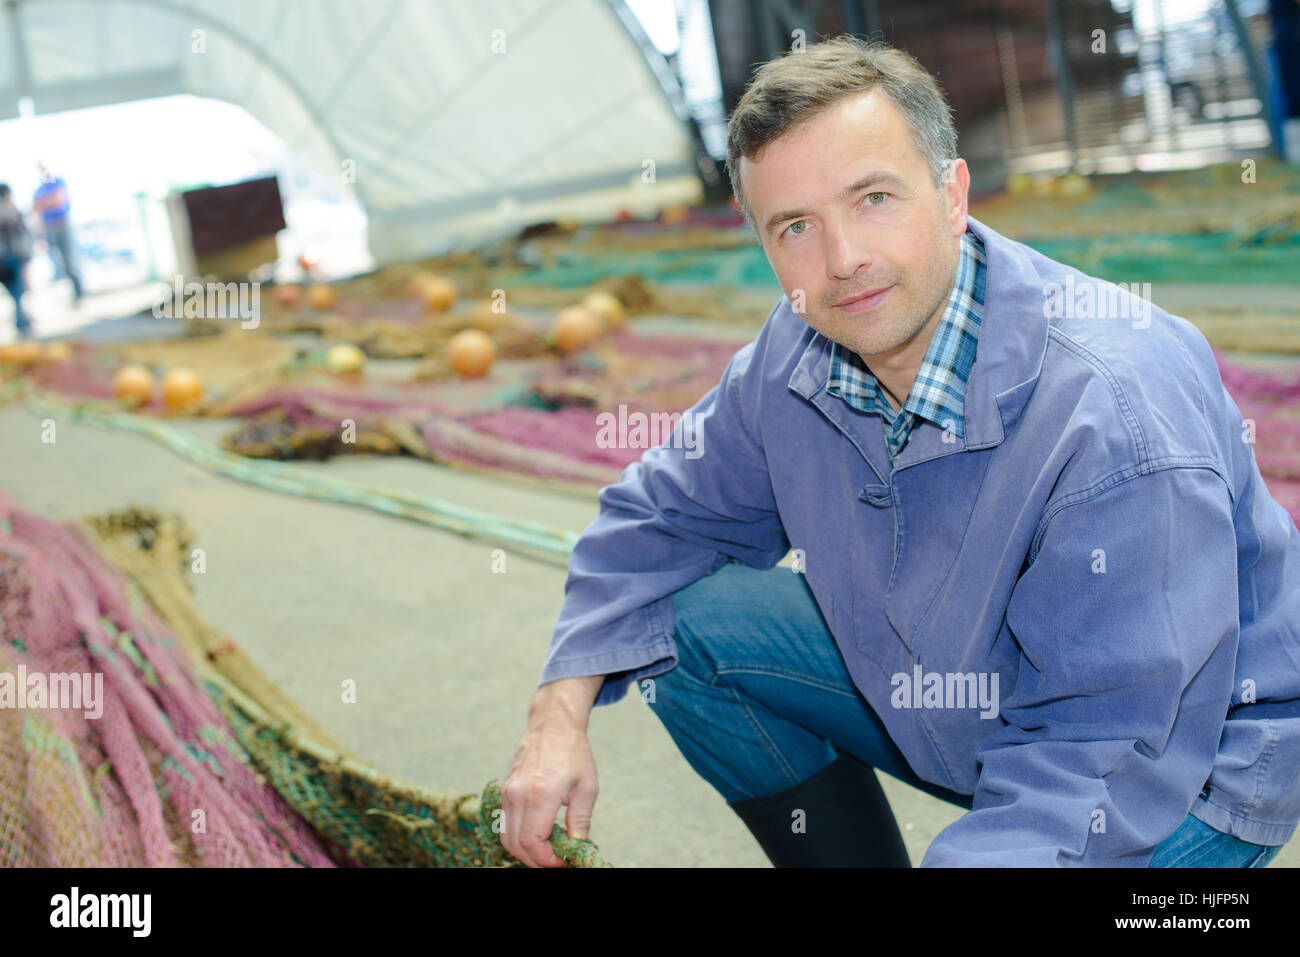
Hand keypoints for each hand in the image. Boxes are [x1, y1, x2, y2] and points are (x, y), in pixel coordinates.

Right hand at [500, 676, 602, 866]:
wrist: (553, 724)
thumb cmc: (574, 753)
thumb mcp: (587, 788)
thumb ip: (580, 822)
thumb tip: (578, 849)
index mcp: (540, 795)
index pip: (533, 842)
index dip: (546, 859)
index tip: (562, 860)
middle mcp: (518, 795)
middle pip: (516, 845)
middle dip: (535, 860)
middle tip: (555, 859)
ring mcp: (508, 792)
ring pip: (506, 836)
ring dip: (524, 850)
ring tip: (547, 849)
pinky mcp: (505, 790)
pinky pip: (505, 822)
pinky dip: (518, 836)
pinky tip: (538, 832)